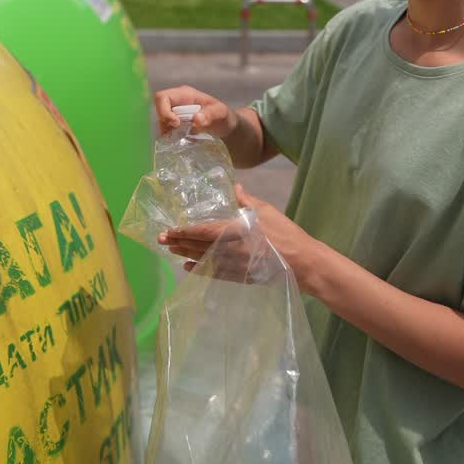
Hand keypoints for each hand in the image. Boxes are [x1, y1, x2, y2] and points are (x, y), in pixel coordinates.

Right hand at [154, 84, 237, 137]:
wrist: (226, 126)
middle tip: (178, 133)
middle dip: (165, 123)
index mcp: (184, 94)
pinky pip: (167, 130)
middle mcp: (177, 102)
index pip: (162, 97)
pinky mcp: (176, 124)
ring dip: (168, 132)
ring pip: (161, 122)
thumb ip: (210, 115)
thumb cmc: (224, 116)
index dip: (163, 111)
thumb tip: (196, 119)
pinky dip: (172, 136)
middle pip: (159, 110)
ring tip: (183, 138)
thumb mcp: (221, 113)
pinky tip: (183, 140)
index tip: (176, 124)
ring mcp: (175, 113)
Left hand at [158, 184, 321, 292]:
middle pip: (198, 246)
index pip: (203, 231)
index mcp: (235, 231)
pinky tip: (189, 268)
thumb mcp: (267, 211)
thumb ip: (247, 200)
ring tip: (171, 251)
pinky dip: (200, 270)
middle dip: (179, 242)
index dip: (184, 231)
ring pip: (204, 260)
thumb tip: (234, 186)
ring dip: (185, 255)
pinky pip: (215, 274)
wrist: (302, 262)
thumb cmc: (285, 233)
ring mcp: (234, 266)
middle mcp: (230, 250)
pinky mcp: (240, 276)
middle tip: (162, 240)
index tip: (170, 229)